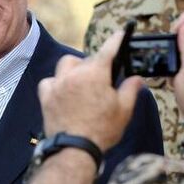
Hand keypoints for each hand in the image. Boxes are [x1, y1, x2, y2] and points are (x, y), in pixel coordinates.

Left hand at [38, 32, 142, 151]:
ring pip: (67, 65)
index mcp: (95, 74)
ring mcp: (58, 84)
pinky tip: (63, 91)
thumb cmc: (101, 130)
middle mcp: (74, 74)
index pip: (108, 49)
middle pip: (87, 60)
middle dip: (97, 67)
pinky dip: (57, 82)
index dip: (117, 40)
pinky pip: (50, 81)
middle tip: (104, 82)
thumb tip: (137, 79)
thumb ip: (130, 90)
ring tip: (83, 83)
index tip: (122, 34)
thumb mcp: (124, 110)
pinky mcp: (46, 96)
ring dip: (76, 69)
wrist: (74, 149)